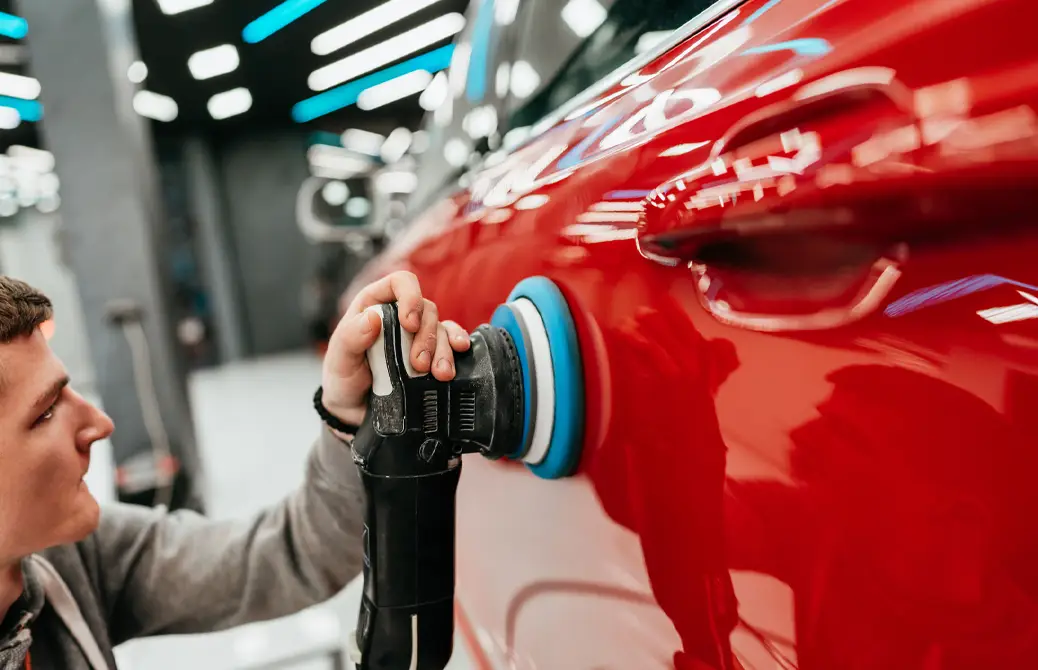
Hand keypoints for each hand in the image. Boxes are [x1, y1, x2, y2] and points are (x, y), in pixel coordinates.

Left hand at [320, 271, 470, 429]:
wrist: (355, 410)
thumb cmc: (343, 377)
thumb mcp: (340, 358)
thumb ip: (351, 337)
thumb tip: (373, 318)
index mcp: (375, 305)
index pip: (400, 283)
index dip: (410, 297)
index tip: (410, 324)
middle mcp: (399, 315)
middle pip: (426, 309)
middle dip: (427, 337)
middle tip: (418, 364)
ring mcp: (417, 335)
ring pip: (441, 328)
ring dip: (443, 350)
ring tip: (439, 374)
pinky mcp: (430, 353)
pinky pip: (451, 341)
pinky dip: (457, 346)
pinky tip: (460, 352)